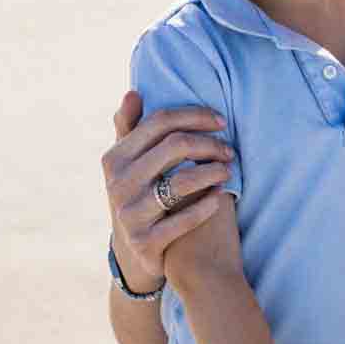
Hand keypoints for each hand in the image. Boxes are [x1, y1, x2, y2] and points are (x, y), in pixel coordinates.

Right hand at [103, 91, 232, 282]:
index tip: (222, 121)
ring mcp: (130, 214)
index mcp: (115, 158)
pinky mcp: (145, 242)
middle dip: (210, 144)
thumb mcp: (127, 163)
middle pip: (175, 146)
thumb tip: (133, 92)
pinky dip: (208, 205)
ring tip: (228, 170)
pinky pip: (185, 219)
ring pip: (182, 182)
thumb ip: (130, 128)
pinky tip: (220, 196)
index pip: (160, 121)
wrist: (133, 252)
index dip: (196, 115)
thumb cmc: (138, 193)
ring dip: (214, 172)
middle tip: (230, 149)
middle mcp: (118, 184)